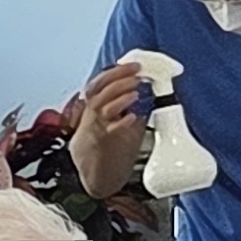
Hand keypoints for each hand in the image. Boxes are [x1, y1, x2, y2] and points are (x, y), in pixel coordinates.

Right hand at [71, 60, 149, 199]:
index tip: (133, 66)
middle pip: (99, 91)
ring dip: (118, 98)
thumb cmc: (105, 146)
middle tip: (136, 75)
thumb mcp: (111, 120)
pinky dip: (120, 123)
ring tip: (135, 92)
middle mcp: (92, 116)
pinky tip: (131, 118)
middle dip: (118, 79)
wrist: (94, 174)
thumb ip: (125, 106)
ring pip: (101, 108)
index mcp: (94, 107)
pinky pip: (108, 132)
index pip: (100, 82)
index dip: (116, 72)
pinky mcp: (101, 145)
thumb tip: (149, 91)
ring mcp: (95, 130)